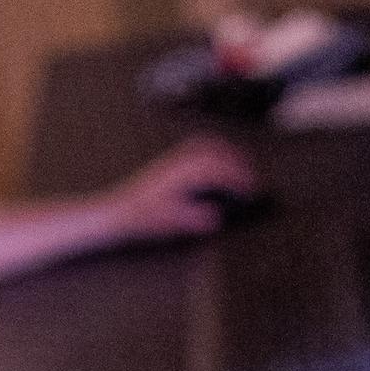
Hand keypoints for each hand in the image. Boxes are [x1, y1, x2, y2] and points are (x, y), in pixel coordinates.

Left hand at [102, 134, 260, 244]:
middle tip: (253, 179)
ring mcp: (172, 161)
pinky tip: (218, 164)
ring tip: (241, 167)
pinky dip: (213, 151)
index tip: (251, 189)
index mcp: (179, 176)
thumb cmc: (141, 219)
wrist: (115, 211)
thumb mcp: (167, 223)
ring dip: (226, 154)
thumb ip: (191, 219)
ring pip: (205, 147)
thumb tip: (215, 218)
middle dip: (237, 164)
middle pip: (214, 153)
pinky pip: (195, 148)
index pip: (216, 170)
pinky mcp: (169, 163)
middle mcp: (177, 163)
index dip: (237, 178)